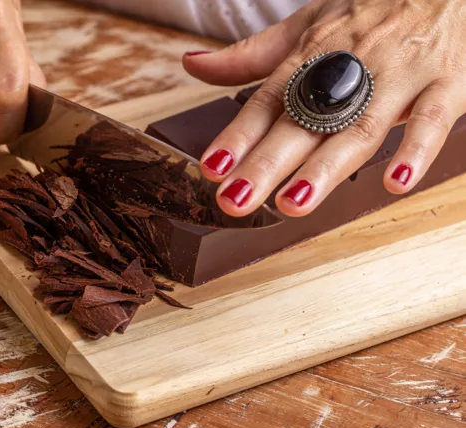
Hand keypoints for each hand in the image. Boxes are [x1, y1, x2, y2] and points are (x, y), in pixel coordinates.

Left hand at [183, 0, 465, 216]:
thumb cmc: (368, 11)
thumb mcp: (305, 26)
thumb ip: (250, 57)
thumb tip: (194, 65)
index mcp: (311, 57)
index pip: (266, 102)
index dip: (237, 136)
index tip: (211, 169)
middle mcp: (349, 68)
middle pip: (302, 123)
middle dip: (266, 163)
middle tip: (236, 200)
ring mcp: (398, 76)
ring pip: (359, 126)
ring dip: (325, 168)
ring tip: (293, 202)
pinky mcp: (445, 82)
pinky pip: (432, 118)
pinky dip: (416, 149)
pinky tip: (395, 181)